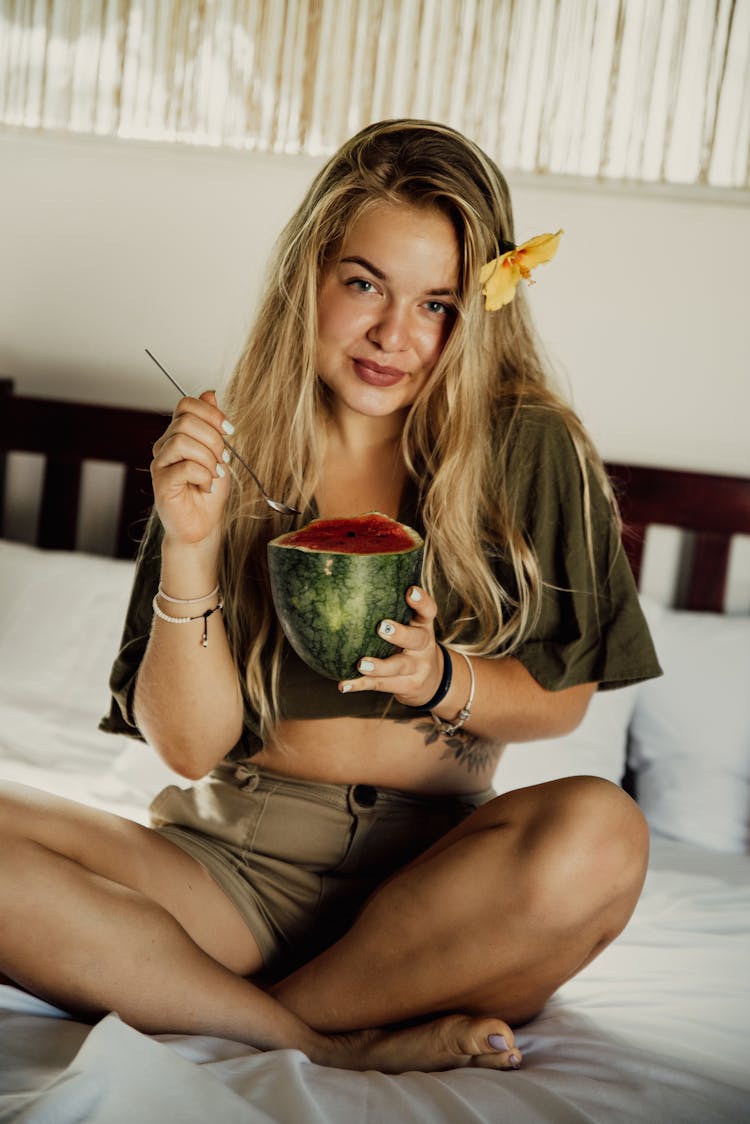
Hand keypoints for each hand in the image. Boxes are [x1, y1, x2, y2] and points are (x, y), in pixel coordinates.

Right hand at [150, 390, 231, 547]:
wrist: (204, 523)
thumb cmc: (209, 491)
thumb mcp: (218, 453)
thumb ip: (212, 425)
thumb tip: (210, 393)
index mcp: (178, 434)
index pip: (186, 405)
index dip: (211, 413)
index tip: (229, 430)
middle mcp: (165, 445)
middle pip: (186, 421)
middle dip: (213, 439)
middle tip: (223, 459)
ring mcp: (161, 463)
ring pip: (183, 441)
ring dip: (208, 459)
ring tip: (213, 476)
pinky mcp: (161, 482)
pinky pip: (185, 467)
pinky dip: (203, 476)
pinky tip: (206, 486)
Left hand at [339, 586, 444, 705]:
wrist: (433, 681)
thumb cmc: (411, 644)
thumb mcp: (412, 625)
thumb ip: (395, 610)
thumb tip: (354, 580)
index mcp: (423, 626)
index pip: (428, 611)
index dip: (421, 601)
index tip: (410, 591)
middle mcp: (424, 646)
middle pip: (416, 639)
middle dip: (400, 633)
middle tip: (382, 627)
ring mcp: (416, 668)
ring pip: (398, 666)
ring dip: (379, 666)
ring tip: (362, 664)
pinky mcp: (406, 685)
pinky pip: (381, 684)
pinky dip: (361, 684)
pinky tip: (344, 684)